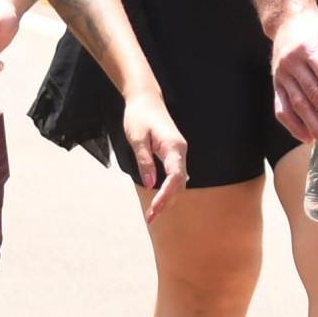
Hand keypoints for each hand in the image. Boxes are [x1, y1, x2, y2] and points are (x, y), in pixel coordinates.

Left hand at [118, 90, 189, 220]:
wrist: (145, 99)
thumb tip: (150, 184)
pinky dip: (168, 189)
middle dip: (167, 201)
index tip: (155, 208)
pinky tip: (159, 199)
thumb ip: (144, 161)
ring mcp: (179, 153)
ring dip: (168, 198)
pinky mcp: (174, 154)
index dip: (166, 195)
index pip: (175, 177)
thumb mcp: (137, 138)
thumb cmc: (139, 116)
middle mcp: (181, 151)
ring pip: (179, 182)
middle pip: (179, 183)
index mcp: (173, 146)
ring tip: (152, 213)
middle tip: (150, 217)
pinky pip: (175, 176)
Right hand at [266, 4, 317, 145]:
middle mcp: (293, 63)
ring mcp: (282, 75)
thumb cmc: (316, 29)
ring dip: (314, 126)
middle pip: (313, 94)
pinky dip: (294, 126)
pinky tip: (307, 138)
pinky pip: (282, 109)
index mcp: (309, 48)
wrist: (286, 21)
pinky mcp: (275, 84)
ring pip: (298, 105)